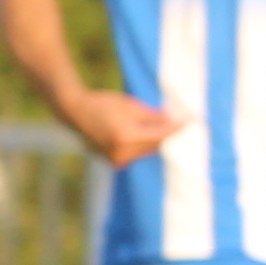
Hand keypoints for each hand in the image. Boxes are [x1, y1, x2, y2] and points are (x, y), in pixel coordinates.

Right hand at [59, 88, 174, 169]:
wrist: (75, 111)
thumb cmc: (104, 103)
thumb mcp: (132, 106)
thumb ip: (154, 117)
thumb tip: (175, 122)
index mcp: (127, 137)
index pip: (161, 136)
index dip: (176, 129)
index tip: (190, 122)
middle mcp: (122, 152)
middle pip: (155, 146)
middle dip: (165, 134)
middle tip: (177, 122)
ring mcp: (116, 159)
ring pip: (146, 150)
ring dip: (154, 140)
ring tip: (160, 126)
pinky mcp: (113, 161)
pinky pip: (135, 153)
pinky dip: (141, 145)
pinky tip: (143, 134)